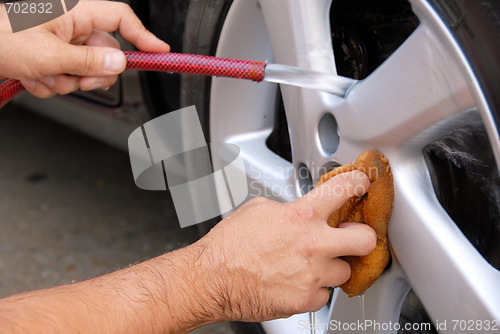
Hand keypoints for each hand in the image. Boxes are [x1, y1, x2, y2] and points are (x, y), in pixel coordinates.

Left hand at [0, 1, 169, 97]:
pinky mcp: (53, 55)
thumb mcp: (49, 55)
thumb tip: (120, 63)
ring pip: (86, 70)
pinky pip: (67, 77)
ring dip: (67, 82)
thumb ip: (89, 61)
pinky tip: (34, 77)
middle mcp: (71, 24)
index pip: (121, 18)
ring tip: (42, 76)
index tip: (160, 52)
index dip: (144, 35)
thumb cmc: (0, 39)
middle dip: (91, 73)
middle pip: (106, 53)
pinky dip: (53, 83)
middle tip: (75, 79)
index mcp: (74, 11)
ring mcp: (62, 41)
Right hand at [194, 170, 376, 321]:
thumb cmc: (229, 246)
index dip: (358, 183)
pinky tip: (297, 281)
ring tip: (310, 264)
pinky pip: (325, 293)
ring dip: (331, 266)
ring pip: (344, 270)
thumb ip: (288, 208)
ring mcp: (313, 274)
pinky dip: (314, 288)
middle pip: (366, 239)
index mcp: (301, 215)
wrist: (212, 279)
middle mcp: (313, 244)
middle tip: (352, 236)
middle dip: (363, 235)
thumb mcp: (258, 209)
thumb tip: (299, 210)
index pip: (343, 190)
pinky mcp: (307, 299)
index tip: (362, 184)